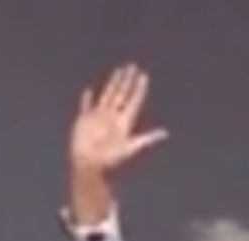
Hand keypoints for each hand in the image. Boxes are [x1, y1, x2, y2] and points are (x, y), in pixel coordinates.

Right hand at [67, 63, 167, 224]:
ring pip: (107, 96)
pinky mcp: (84, 122)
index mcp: (124, 122)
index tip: (143, 76)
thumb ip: (146, 139)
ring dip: (112, 83)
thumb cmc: (110, 160)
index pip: (133, 101)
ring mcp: (98, 118)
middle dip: (127, 81)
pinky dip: (86, 100)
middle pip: (121, 94)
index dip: (139, 89)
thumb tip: (165, 134)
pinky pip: (85, 107)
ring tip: (118, 71)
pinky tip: (88, 91)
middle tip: (132, 66)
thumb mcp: (130, 148)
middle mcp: (112, 117)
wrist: (89, 167)